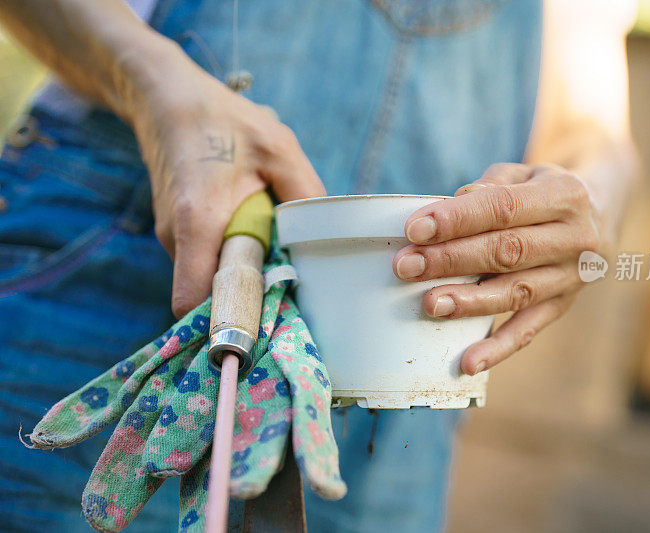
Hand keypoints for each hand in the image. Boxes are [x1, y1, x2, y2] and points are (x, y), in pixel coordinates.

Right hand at [127, 51, 324, 316]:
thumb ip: (305, 195)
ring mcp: (172, 239)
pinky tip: (261, 249)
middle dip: (249, 309)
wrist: (167, 98)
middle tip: (295, 309)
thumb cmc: (225, 120)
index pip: (196, 302)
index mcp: (200, 222)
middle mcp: (178, 239)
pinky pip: (206, 265)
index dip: (229, 325)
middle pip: (207, 299)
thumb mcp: (279, 149)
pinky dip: (232, 266)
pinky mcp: (178, 234)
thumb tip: (330, 238)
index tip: (268, 333)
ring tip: (284, 273)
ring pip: (208, 282)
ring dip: (243, 283)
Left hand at [393, 163, 601, 374]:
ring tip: (430, 304)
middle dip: (452, 260)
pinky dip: (498, 349)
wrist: (602, 212)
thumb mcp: (526, 173)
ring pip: (516, 293)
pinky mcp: (563, 306)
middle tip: (407, 266)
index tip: (415, 229)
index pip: (504, 208)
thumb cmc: (545, 190)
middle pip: (507, 251)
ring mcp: (572, 277)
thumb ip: (491, 186)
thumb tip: (452, 206)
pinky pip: (529, 330)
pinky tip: (468, 362)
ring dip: (470, 301)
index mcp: (565, 195)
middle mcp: (576, 238)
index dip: (457, 219)